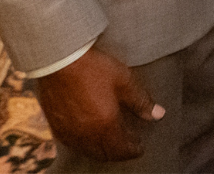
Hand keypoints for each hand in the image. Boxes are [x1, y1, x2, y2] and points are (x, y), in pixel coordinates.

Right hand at [34, 45, 162, 162]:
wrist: (59, 60)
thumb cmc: (93, 68)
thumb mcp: (124, 81)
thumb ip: (141, 101)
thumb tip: (158, 115)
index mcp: (104, 125)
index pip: (122, 149)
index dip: (133, 150)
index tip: (140, 147)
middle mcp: (85, 134)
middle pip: (104, 154)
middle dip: (118, 153)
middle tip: (128, 147)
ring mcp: (68, 132)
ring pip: (87, 151)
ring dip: (101, 150)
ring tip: (111, 143)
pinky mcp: (55, 126)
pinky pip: (72, 144)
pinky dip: (84, 144)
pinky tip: (89, 136)